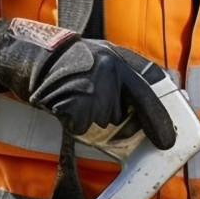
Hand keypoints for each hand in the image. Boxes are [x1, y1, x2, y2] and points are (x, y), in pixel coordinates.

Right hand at [0, 18, 175, 149]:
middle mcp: (109, 73)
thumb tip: (153, 105)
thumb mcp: (105, 56)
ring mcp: (91, 90)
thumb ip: (127, 76)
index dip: (158, 121)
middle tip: (90, 99)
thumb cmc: (70, 59)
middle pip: (122, 116)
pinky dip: (73, 122)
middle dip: (112, 117)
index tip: (166, 142)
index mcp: (119, 61)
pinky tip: (64, 103)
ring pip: (102, 123)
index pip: (147, 95)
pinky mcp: (73, 106)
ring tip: (76, 96)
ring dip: (90, 117)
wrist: (33, 56)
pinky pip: (81, 127)